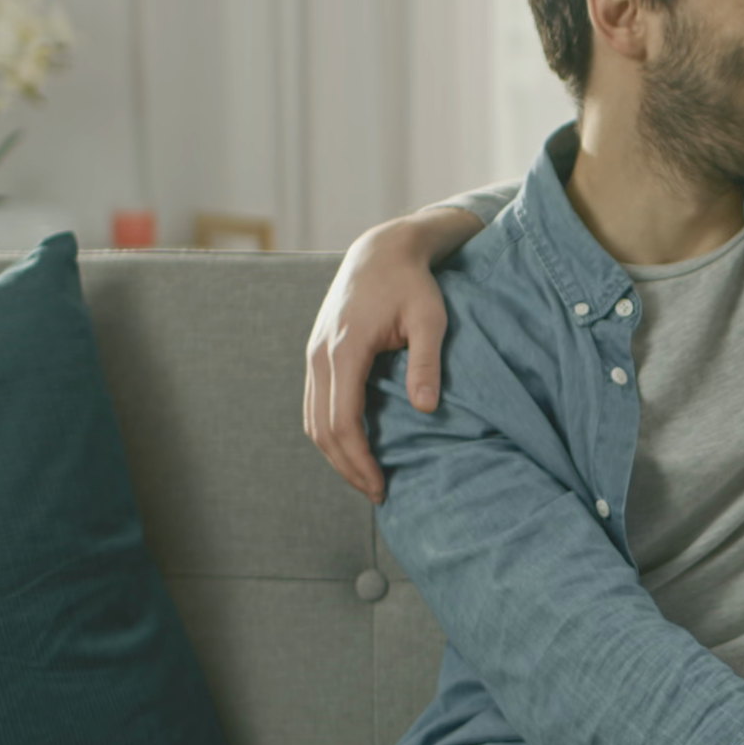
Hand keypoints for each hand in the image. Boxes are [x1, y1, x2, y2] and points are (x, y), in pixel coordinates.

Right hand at [303, 208, 482, 502]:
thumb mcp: (431, 319)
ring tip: (366, 478)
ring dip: (335, 454)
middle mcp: (320, 355)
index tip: (381, 486)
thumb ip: (428, 362)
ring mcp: (313, 355)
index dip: (360, 459)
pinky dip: (330, 432)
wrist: (380, 251)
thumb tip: (426, 408)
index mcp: (345, 349)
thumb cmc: (412, 285)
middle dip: (347, 467)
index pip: (343, 421)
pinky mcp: (317, 355)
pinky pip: (316, 404)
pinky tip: (355, 447)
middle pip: (321, 429)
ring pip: (312, 420)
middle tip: (377, 493)